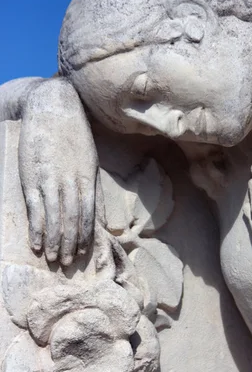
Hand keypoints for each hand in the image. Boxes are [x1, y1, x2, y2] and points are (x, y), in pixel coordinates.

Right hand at [19, 77, 97, 265]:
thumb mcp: (89, 159)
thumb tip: (99, 215)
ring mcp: (49, 181)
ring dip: (55, 241)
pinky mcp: (31, 178)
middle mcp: (69, 182)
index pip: (88, 214)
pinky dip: (37, 228)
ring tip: (54, 260)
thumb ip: (92, 188)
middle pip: (72, 220)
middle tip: (69, 264)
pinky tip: (37, 244)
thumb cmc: (73, 134)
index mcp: (87, 177)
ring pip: (54, 218)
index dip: (86, 236)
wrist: (51, 108)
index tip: (85, 253)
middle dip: (71, 244)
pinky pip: (35, 209)